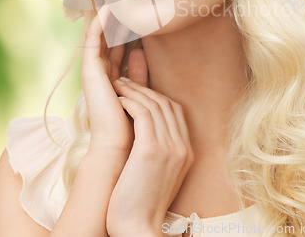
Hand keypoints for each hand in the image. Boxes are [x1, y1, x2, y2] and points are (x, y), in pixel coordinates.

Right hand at [81, 5, 147, 153]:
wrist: (119, 145)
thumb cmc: (132, 123)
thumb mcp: (140, 91)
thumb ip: (139, 72)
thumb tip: (140, 51)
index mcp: (112, 78)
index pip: (119, 46)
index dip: (128, 29)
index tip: (137, 12)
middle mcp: (101, 72)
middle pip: (109, 38)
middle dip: (118, 19)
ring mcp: (94, 70)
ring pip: (101, 36)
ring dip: (109, 17)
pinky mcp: (90, 70)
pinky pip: (94, 41)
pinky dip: (100, 24)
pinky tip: (109, 9)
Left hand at [106, 79, 193, 236]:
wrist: (138, 229)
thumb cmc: (140, 202)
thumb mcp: (157, 172)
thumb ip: (158, 148)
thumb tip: (143, 129)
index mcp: (186, 151)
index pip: (175, 111)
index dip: (156, 95)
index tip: (138, 90)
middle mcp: (182, 146)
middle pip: (166, 103)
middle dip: (144, 87)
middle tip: (125, 81)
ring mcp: (170, 148)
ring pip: (154, 105)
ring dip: (134, 90)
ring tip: (118, 85)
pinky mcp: (151, 150)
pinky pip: (143, 114)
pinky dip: (131, 102)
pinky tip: (119, 99)